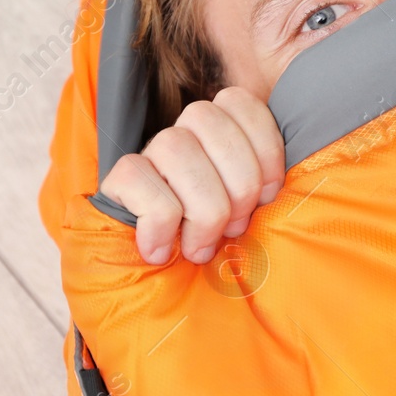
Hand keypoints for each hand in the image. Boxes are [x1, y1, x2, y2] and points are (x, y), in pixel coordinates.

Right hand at [97, 87, 285, 265]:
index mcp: (218, 131)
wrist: (161, 292)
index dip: (264, 148)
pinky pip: (139, 180)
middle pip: (210, 122)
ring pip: (175, 148)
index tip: (268, 195)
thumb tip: (279, 190)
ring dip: (202, 208)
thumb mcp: (250, 215)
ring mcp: (147, 155)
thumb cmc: (218, 248)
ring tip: (200, 247)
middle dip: (238, 183)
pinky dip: (158, 223)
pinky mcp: (116, 181)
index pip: (240, 103)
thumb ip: (264, 189)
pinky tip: (160, 251)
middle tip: (235, 229)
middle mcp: (182, 134)